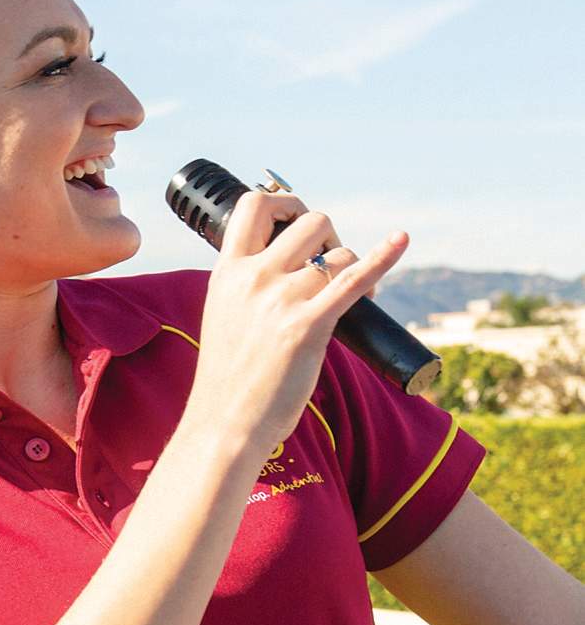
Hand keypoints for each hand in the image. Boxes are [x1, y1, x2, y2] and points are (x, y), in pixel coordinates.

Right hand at [186, 190, 407, 461]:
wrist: (224, 422)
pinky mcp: (309, 326)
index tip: (296, 219)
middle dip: (330, 238)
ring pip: (340, 255)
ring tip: (351, 297)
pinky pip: (355, 279)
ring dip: (353, 269)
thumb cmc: (228, 376)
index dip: (284, 203)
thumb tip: (291, 263)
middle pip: (310, 222)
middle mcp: (252, 278)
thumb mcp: (224, 314)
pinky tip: (401, 240)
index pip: (254, 206)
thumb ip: (247, 285)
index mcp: (226, 272)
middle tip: (331, 268)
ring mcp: (280, 300)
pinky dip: (383, 257)